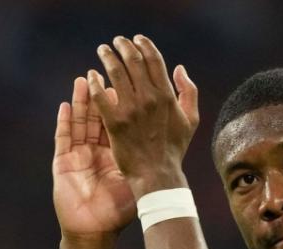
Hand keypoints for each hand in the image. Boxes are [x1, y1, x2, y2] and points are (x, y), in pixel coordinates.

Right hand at [52, 77, 135, 239]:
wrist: (96, 231)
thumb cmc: (119, 211)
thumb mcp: (137, 184)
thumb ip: (148, 165)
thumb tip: (168, 149)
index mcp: (115, 153)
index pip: (120, 121)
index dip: (124, 103)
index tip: (132, 84)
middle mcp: (97, 151)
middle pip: (99, 116)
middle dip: (103, 93)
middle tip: (108, 73)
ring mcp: (79, 155)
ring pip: (80, 122)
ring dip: (81, 101)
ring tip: (84, 80)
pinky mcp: (63, 163)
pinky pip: (63, 138)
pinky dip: (65, 121)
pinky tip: (66, 106)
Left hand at [87, 35, 198, 197]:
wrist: (158, 174)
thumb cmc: (174, 148)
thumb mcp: (191, 120)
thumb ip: (189, 92)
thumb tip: (180, 68)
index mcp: (167, 96)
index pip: (154, 60)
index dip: (144, 45)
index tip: (137, 39)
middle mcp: (149, 99)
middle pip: (133, 62)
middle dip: (124, 46)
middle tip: (117, 41)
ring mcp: (131, 110)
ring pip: (115, 73)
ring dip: (107, 57)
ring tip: (103, 51)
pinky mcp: (115, 123)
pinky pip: (100, 95)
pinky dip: (94, 82)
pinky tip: (91, 76)